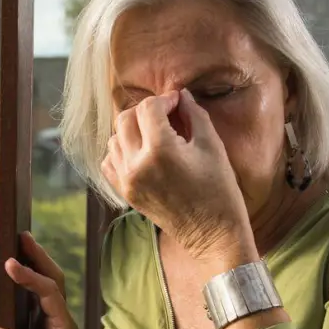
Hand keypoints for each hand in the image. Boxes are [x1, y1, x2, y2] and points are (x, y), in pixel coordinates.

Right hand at [0, 232, 77, 328]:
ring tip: (16, 247)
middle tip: (21, 237)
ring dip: (33, 266)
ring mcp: (48, 326)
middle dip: (38, 257)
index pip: (48, 292)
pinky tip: (10, 278)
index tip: (10, 265)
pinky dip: (23, 285)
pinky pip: (32, 302)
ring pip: (44, 288)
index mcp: (62, 327)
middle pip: (52, 280)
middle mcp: (58, 322)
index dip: (30, 276)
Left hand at [102, 89, 251, 263]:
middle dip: (146, 111)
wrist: (212, 233)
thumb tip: (180, 94)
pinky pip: (109, 161)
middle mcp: (136, 165)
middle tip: (166, 116)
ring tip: (155, 135)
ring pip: (114, 138)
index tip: (178, 104)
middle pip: (125, 119)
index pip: (149, 108)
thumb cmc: (219, 190)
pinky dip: (121, 151)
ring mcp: (127, 181)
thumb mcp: (212, 146)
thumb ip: (194, 114)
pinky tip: (142, 153)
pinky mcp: (125, 193)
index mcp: (160, 150)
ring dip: (132, 130)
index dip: (165, 100)